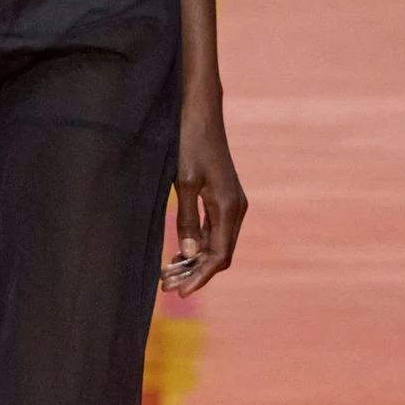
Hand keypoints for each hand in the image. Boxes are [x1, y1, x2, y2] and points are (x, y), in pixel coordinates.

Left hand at [161, 97, 245, 296]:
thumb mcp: (184, 181)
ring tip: (169, 274)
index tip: (179, 291)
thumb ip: (188, 219)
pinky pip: (215, 230)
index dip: (200, 276)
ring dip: (196, 261)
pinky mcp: (224, 197)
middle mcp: (236, 208)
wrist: (201, 113)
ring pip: (218, 244)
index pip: (219, 256)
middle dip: (195, 273)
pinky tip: (180, 253)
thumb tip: (191, 253)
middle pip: (220, 254)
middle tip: (167, 287)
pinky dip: (199, 244)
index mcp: (229, 207)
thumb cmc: (190, 142)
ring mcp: (232, 203)